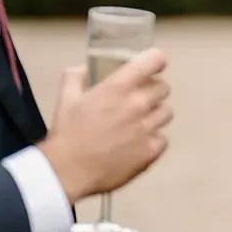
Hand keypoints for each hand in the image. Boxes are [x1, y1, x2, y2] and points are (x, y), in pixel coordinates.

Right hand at [40, 48, 173, 202]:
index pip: (154, 60)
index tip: (151, 67)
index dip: (154, 62)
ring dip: (154, 116)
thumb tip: (85, 68)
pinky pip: (163, 139)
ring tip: (138, 125)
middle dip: (152, 92)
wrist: (68, 171)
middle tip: (138, 102)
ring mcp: (148, 128)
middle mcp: (138, 104)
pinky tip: (137, 145)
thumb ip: (75, 76)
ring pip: (166, 113)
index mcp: (118, 87)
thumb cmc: (67, 133)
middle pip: (164, 88)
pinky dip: (152, 141)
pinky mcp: (152, 150)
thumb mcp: (65, 98)